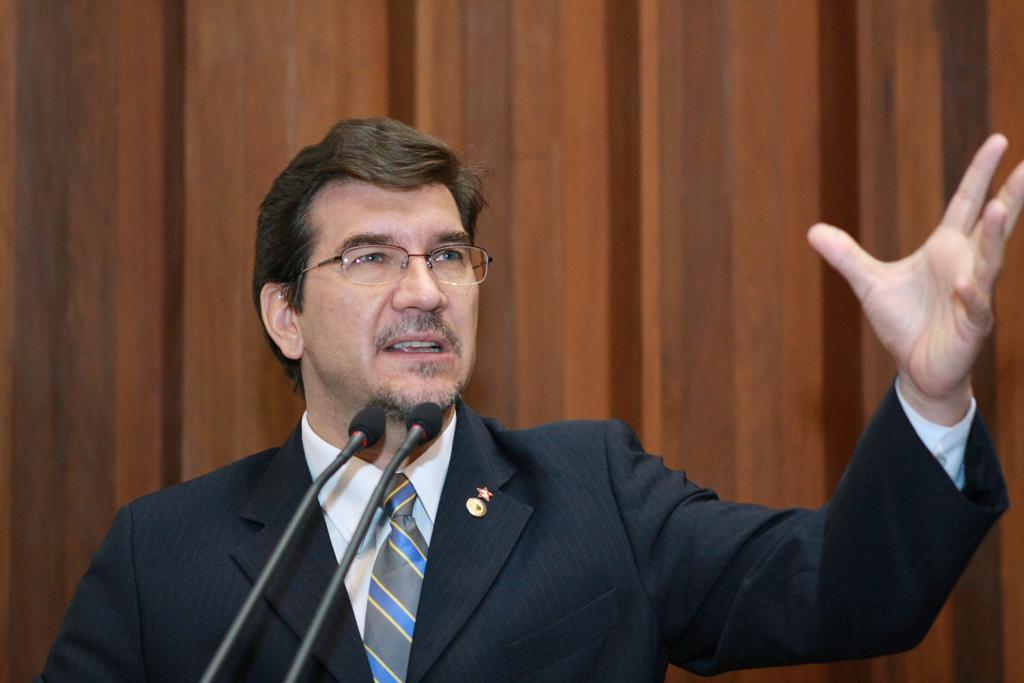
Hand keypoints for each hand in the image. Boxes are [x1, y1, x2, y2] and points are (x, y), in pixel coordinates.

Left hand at [808, 134, 1023, 424]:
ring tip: (1000, 208)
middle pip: (993, 225)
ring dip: (997, 236)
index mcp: (948, 248)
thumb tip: (812, 230)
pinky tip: (965, 284)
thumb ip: (845, 256)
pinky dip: (971, 295)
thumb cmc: (903, 322)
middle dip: (1011, 196)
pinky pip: (975, 307)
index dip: (980, 174)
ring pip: (991, 261)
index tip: (998, 141)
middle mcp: (968, 265)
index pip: (966, 203)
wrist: (916, 369)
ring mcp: (974, 295)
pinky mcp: (971, 325)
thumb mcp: (869, 284)